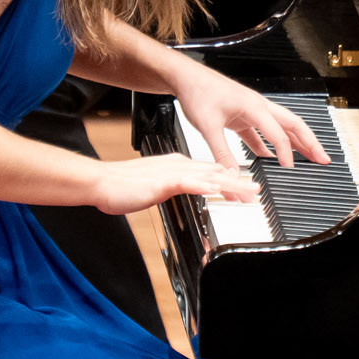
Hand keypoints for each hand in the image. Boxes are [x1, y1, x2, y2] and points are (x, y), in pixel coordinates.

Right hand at [93, 154, 258, 214]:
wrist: (101, 183)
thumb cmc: (119, 188)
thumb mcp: (153, 189)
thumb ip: (169, 189)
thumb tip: (180, 193)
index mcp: (176, 166)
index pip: (209, 173)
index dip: (229, 180)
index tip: (245, 188)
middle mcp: (178, 166)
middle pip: (215, 174)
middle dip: (238, 183)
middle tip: (258, 191)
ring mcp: (171, 173)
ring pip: (208, 177)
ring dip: (231, 185)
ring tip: (249, 192)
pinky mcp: (163, 182)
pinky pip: (188, 183)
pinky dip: (205, 185)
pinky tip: (217, 190)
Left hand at [172, 65, 331, 170]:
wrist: (186, 78)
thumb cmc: (198, 93)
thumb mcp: (208, 126)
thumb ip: (222, 154)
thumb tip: (232, 175)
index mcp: (254, 106)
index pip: (279, 133)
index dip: (287, 153)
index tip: (291, 169)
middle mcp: (259, 106)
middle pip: (293, 125)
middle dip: (310, 142)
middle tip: (324, 158)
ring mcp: (253, 111)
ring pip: (282, 128)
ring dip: (296, 143)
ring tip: (309, 158)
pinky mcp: (243, 116)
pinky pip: (263, 133)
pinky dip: (271, 146)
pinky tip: (272, 159)